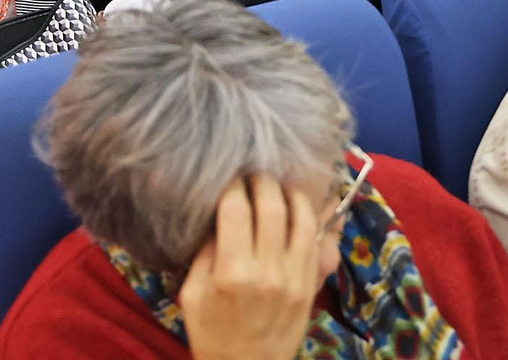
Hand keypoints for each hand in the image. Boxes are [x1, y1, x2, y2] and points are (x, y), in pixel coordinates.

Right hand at [178, 175, 320, 359]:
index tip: (228, 176)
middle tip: (253, 172)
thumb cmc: (211, 335)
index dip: (232, 185)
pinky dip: (310, 215)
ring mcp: (294, 277)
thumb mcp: (192, 295)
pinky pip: (315, 239)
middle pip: (272, 205)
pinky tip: (300, 204)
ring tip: (279, 183)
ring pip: (302, 217)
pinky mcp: (310, 284)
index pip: (236, 209)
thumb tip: (219, 215)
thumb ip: (205, 252)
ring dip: (291, 191)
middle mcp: (268, 270)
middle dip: (262, 180)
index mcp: (232, 272)